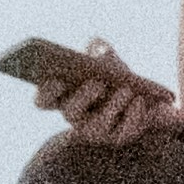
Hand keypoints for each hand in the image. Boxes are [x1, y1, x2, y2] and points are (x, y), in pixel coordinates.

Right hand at [41, 46, 183, 152]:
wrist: (136, 99)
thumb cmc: (113, 77)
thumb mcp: (106, 61)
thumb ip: (100, 51)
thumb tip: (98, 45)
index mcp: (63, 98)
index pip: (42, 100)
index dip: (45, 92)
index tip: (56, 79)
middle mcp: (75, 119)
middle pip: (70, 113)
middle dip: (82, 98)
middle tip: (97, 83)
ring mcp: (95, 131)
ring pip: (97, 126)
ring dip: (112, 107)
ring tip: (126, 90)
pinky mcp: (117, 138)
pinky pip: (123, 132)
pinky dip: (133, 116)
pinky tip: (140, 100)